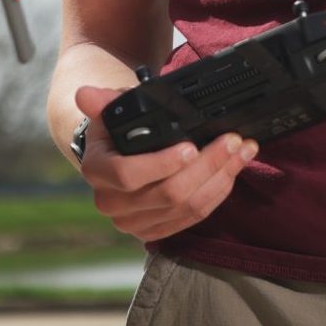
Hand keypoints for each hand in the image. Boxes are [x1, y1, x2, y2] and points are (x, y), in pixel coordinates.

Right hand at [71, 85, 254, 242]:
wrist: (117, 156)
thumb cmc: (117, 130)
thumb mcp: (110, 111)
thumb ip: (102, 101)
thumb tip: (85, 94)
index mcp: (96, 171)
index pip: (128, 175)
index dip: (162, 164)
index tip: (190, 146)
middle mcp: (111, 203)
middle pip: (167, 194)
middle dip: (207, 165)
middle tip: (232, 141)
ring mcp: (135, 222)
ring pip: (187, 207)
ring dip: (220, 177)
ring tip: (241, 152)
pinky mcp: (157, 231)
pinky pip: (194, 217)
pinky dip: (217, 192)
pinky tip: (231, 171)